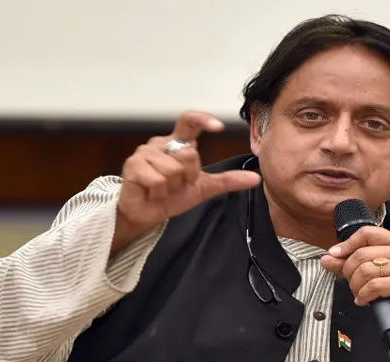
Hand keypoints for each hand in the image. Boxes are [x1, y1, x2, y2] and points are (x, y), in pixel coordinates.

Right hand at [113, 111, 260, 251]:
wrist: (146, 214)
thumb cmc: (171, 196)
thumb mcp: (204, 188)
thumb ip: (228, 180)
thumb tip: (256, 179)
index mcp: (177, 143)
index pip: (189, 120)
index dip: (203, 120)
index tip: (218, 127)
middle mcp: (160, 143)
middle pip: (189, 154)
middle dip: (187, 177)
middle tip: (176, 185)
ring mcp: (144, 153)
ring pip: (173, 170)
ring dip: (172, 187)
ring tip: (162, 189)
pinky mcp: (132, 166)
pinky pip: (157, 180)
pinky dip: (158, 193)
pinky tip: (151, 193)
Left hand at [320, 227, 389, 347]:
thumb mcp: (366, 274)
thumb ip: (346, 264)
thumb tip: (327, 258)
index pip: (367, 233)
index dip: (347, 245)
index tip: (335, 256)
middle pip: (362, 254)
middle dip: (350, 273)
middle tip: (354, 286)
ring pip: (366, 270)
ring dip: (357, 287)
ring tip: (362, 295)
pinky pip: (374, 286)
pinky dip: (364, 296)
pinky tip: (366, 301)